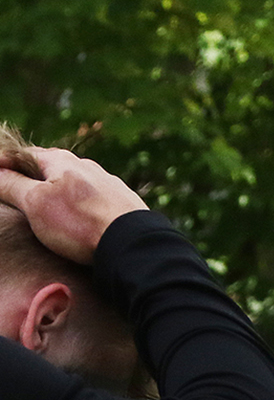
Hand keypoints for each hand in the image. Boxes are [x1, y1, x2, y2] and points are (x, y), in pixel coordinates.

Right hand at [0, 145, 146, 264]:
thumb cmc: (80, 222)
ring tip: (46, 210)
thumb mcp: (35, 203)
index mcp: (62, 160)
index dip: (5, 164)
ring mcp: (109, 185)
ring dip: (57, 194)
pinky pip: (93, 202)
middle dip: (32, 179)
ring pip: (74, 185)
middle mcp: (88, 167)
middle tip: (16, 193)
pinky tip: (78, 220)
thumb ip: (11, 185)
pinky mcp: (124, 206)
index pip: (23, 154)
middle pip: (50, 169)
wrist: (134, 245)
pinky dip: (79, 207)